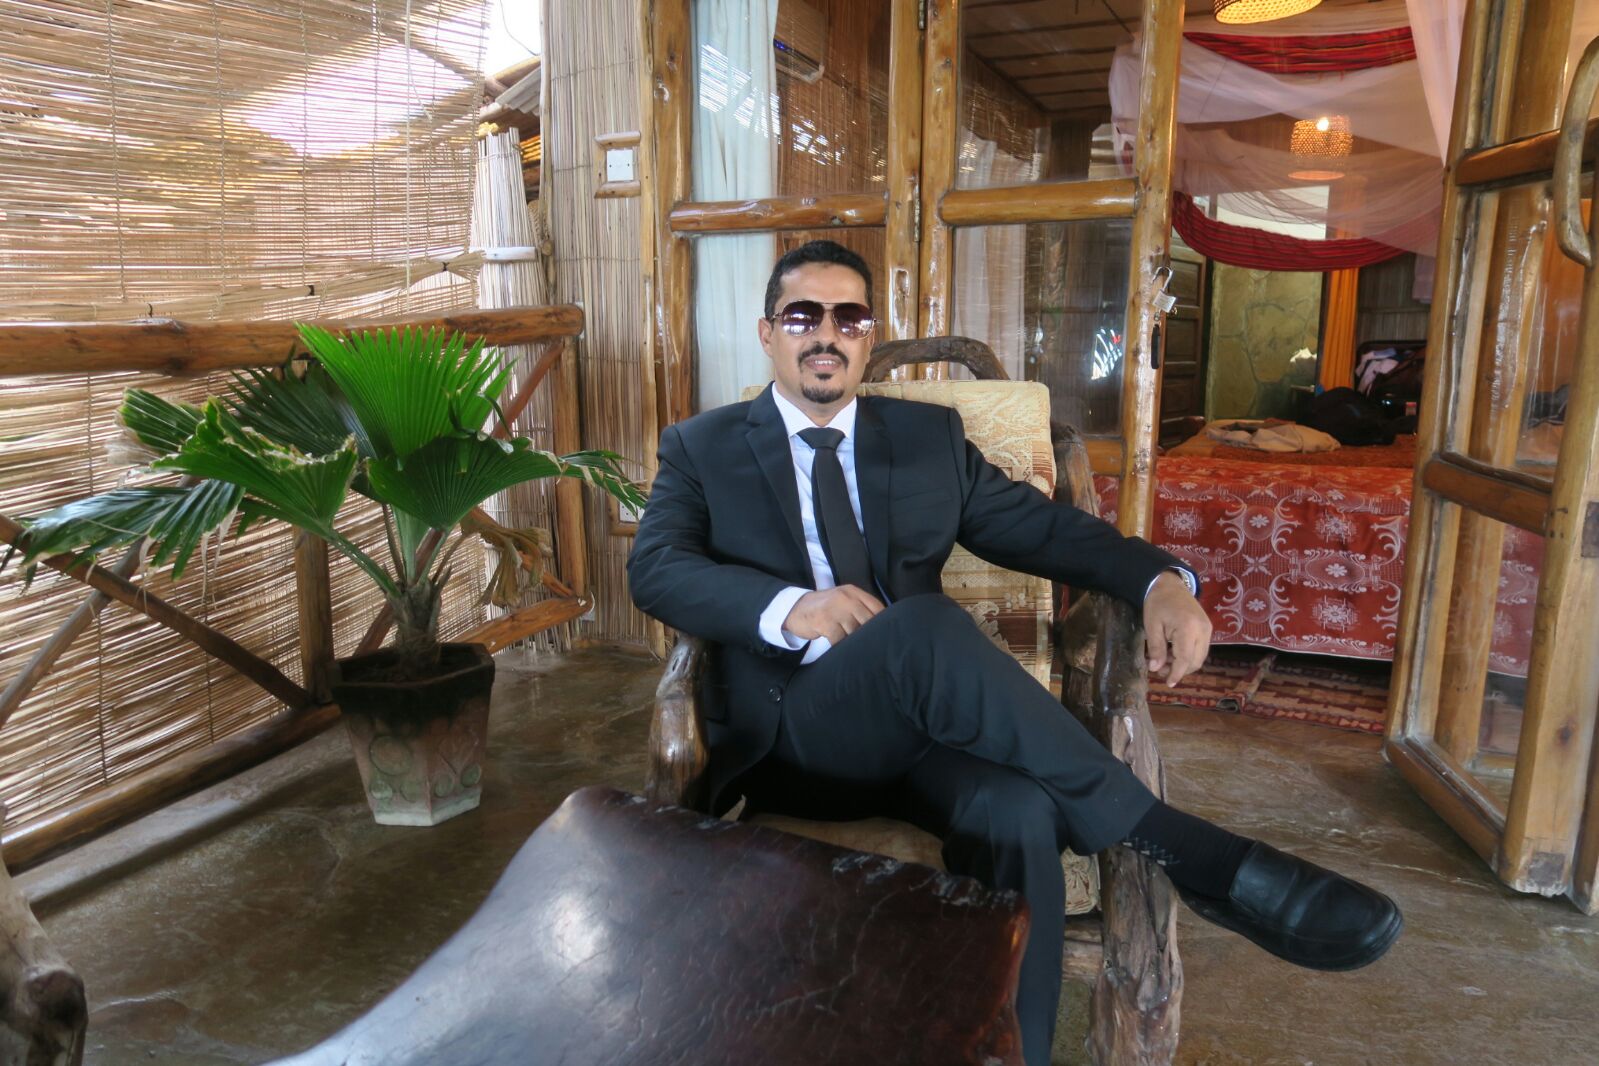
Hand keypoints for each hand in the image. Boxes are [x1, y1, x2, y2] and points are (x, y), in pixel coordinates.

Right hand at [782, 585, 884, 644]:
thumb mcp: (842, 601)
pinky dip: (840, 646)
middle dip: (869, 635)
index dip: (883, 623)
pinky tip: (839, 647)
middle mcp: (846, 598)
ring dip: (855, 642)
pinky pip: (839, 640)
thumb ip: (859, 608)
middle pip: (868, 620)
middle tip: (872, 646)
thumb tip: (880, 626)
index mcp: (853, 592)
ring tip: (855, 649)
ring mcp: (835, 609)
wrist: (795, 609)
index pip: (877, 607)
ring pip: (855, 632)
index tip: (885, 634)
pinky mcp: (825, 622)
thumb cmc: (824, 609)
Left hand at [1143, 571, 1210, 686]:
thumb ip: (1155, 648)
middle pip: (1196, 661)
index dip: (1177, 673)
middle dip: (1180, 670)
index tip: (1168, 684)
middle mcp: (1203, 630)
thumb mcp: (1152, 625)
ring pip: (1200, 657)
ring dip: (1185, 664)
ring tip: (1165, 662)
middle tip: (1160, 670)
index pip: (1185, 658)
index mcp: (1188, 627)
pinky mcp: (1208, 629)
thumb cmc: (1157, 603)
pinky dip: (1189, 656)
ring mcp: (1208, 629)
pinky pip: (1201, 649)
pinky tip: (1173, 653)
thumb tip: (1155, 669)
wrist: (1170, 584)